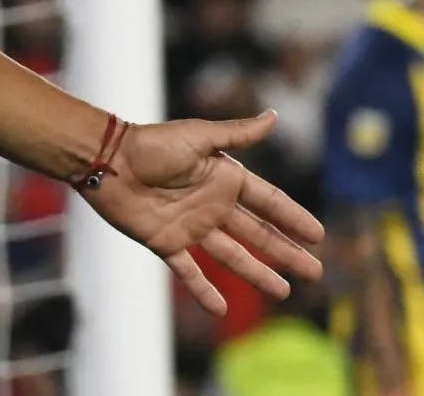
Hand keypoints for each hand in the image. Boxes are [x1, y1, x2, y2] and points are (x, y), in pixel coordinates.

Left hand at [82, 110, 323, 315]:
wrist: (106, 160)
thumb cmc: (150, 144)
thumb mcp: (198, 137)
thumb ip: (237, 135)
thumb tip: (274, 117)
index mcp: (224, 178)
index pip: (268, 202)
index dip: (293, 217)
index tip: (320, 236)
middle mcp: (212, 205)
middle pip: (258, 234)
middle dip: (286, 252)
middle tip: (315, 272)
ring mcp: (190, 226)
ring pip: (232, 256)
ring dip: (257, 273)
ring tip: (283, 292)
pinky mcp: (165, 242)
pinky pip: (188, 271)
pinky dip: (203, 291)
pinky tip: (220, 310)